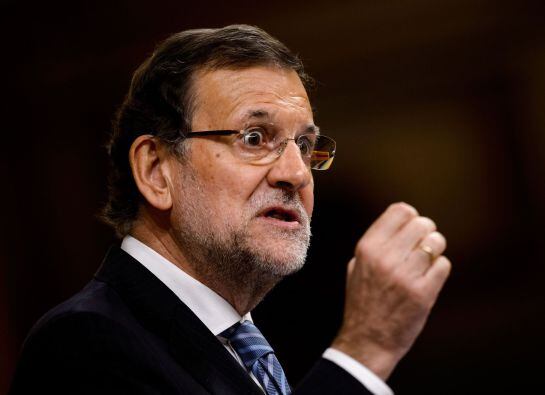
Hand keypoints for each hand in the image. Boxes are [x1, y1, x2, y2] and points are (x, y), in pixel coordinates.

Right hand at [331, 202, 450, 379]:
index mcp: (367, 248)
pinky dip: (439, 269)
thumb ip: (375, 244)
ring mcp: (405, 275)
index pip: (400, 211)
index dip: (411, 217)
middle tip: (422, 247)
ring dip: (435, 250)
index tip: (410, 230)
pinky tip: (428, 278)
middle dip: (426, 233)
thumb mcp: (357, 266)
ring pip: (436, 242)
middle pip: (422, 223)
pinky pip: (443, 265)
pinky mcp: (423, 293)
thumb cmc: (363, 301)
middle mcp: (385, 258)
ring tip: (426, 262)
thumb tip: (400, 224)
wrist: (367, 340)